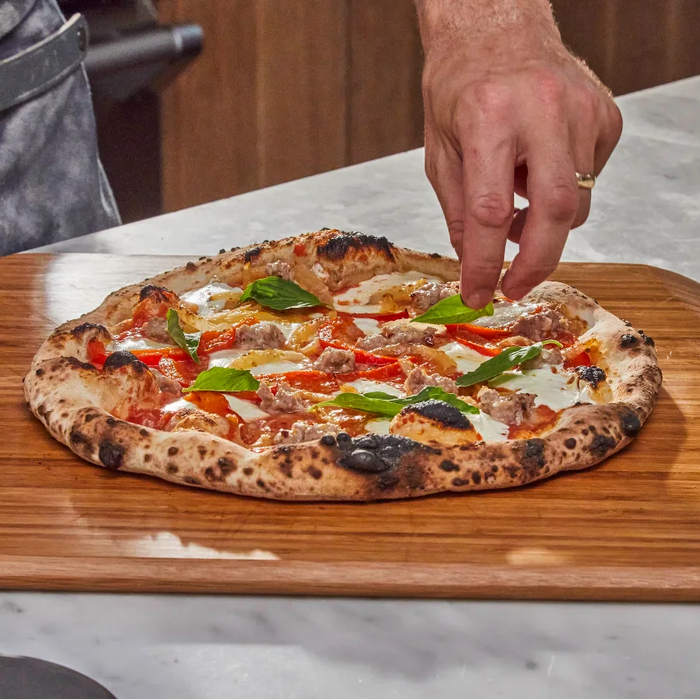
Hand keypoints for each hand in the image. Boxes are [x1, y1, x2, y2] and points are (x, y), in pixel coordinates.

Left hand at [419, 1, 622, 307]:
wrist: (497, 28)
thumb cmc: (460, 87)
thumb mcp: (440, 151)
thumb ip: (458, 210)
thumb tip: (474, 263)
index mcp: (488, 115)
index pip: (489, 211)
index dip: (484, 263)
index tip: (478, 294)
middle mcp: (542, 108)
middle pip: (555, 210)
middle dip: (536, 263)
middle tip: (515, 287)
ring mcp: (582, 110)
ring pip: (575, 201)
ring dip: (542, 223)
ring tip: (514, 205)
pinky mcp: (605, 115)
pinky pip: (589, 180)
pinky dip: (560, 192)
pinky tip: (537, 169)